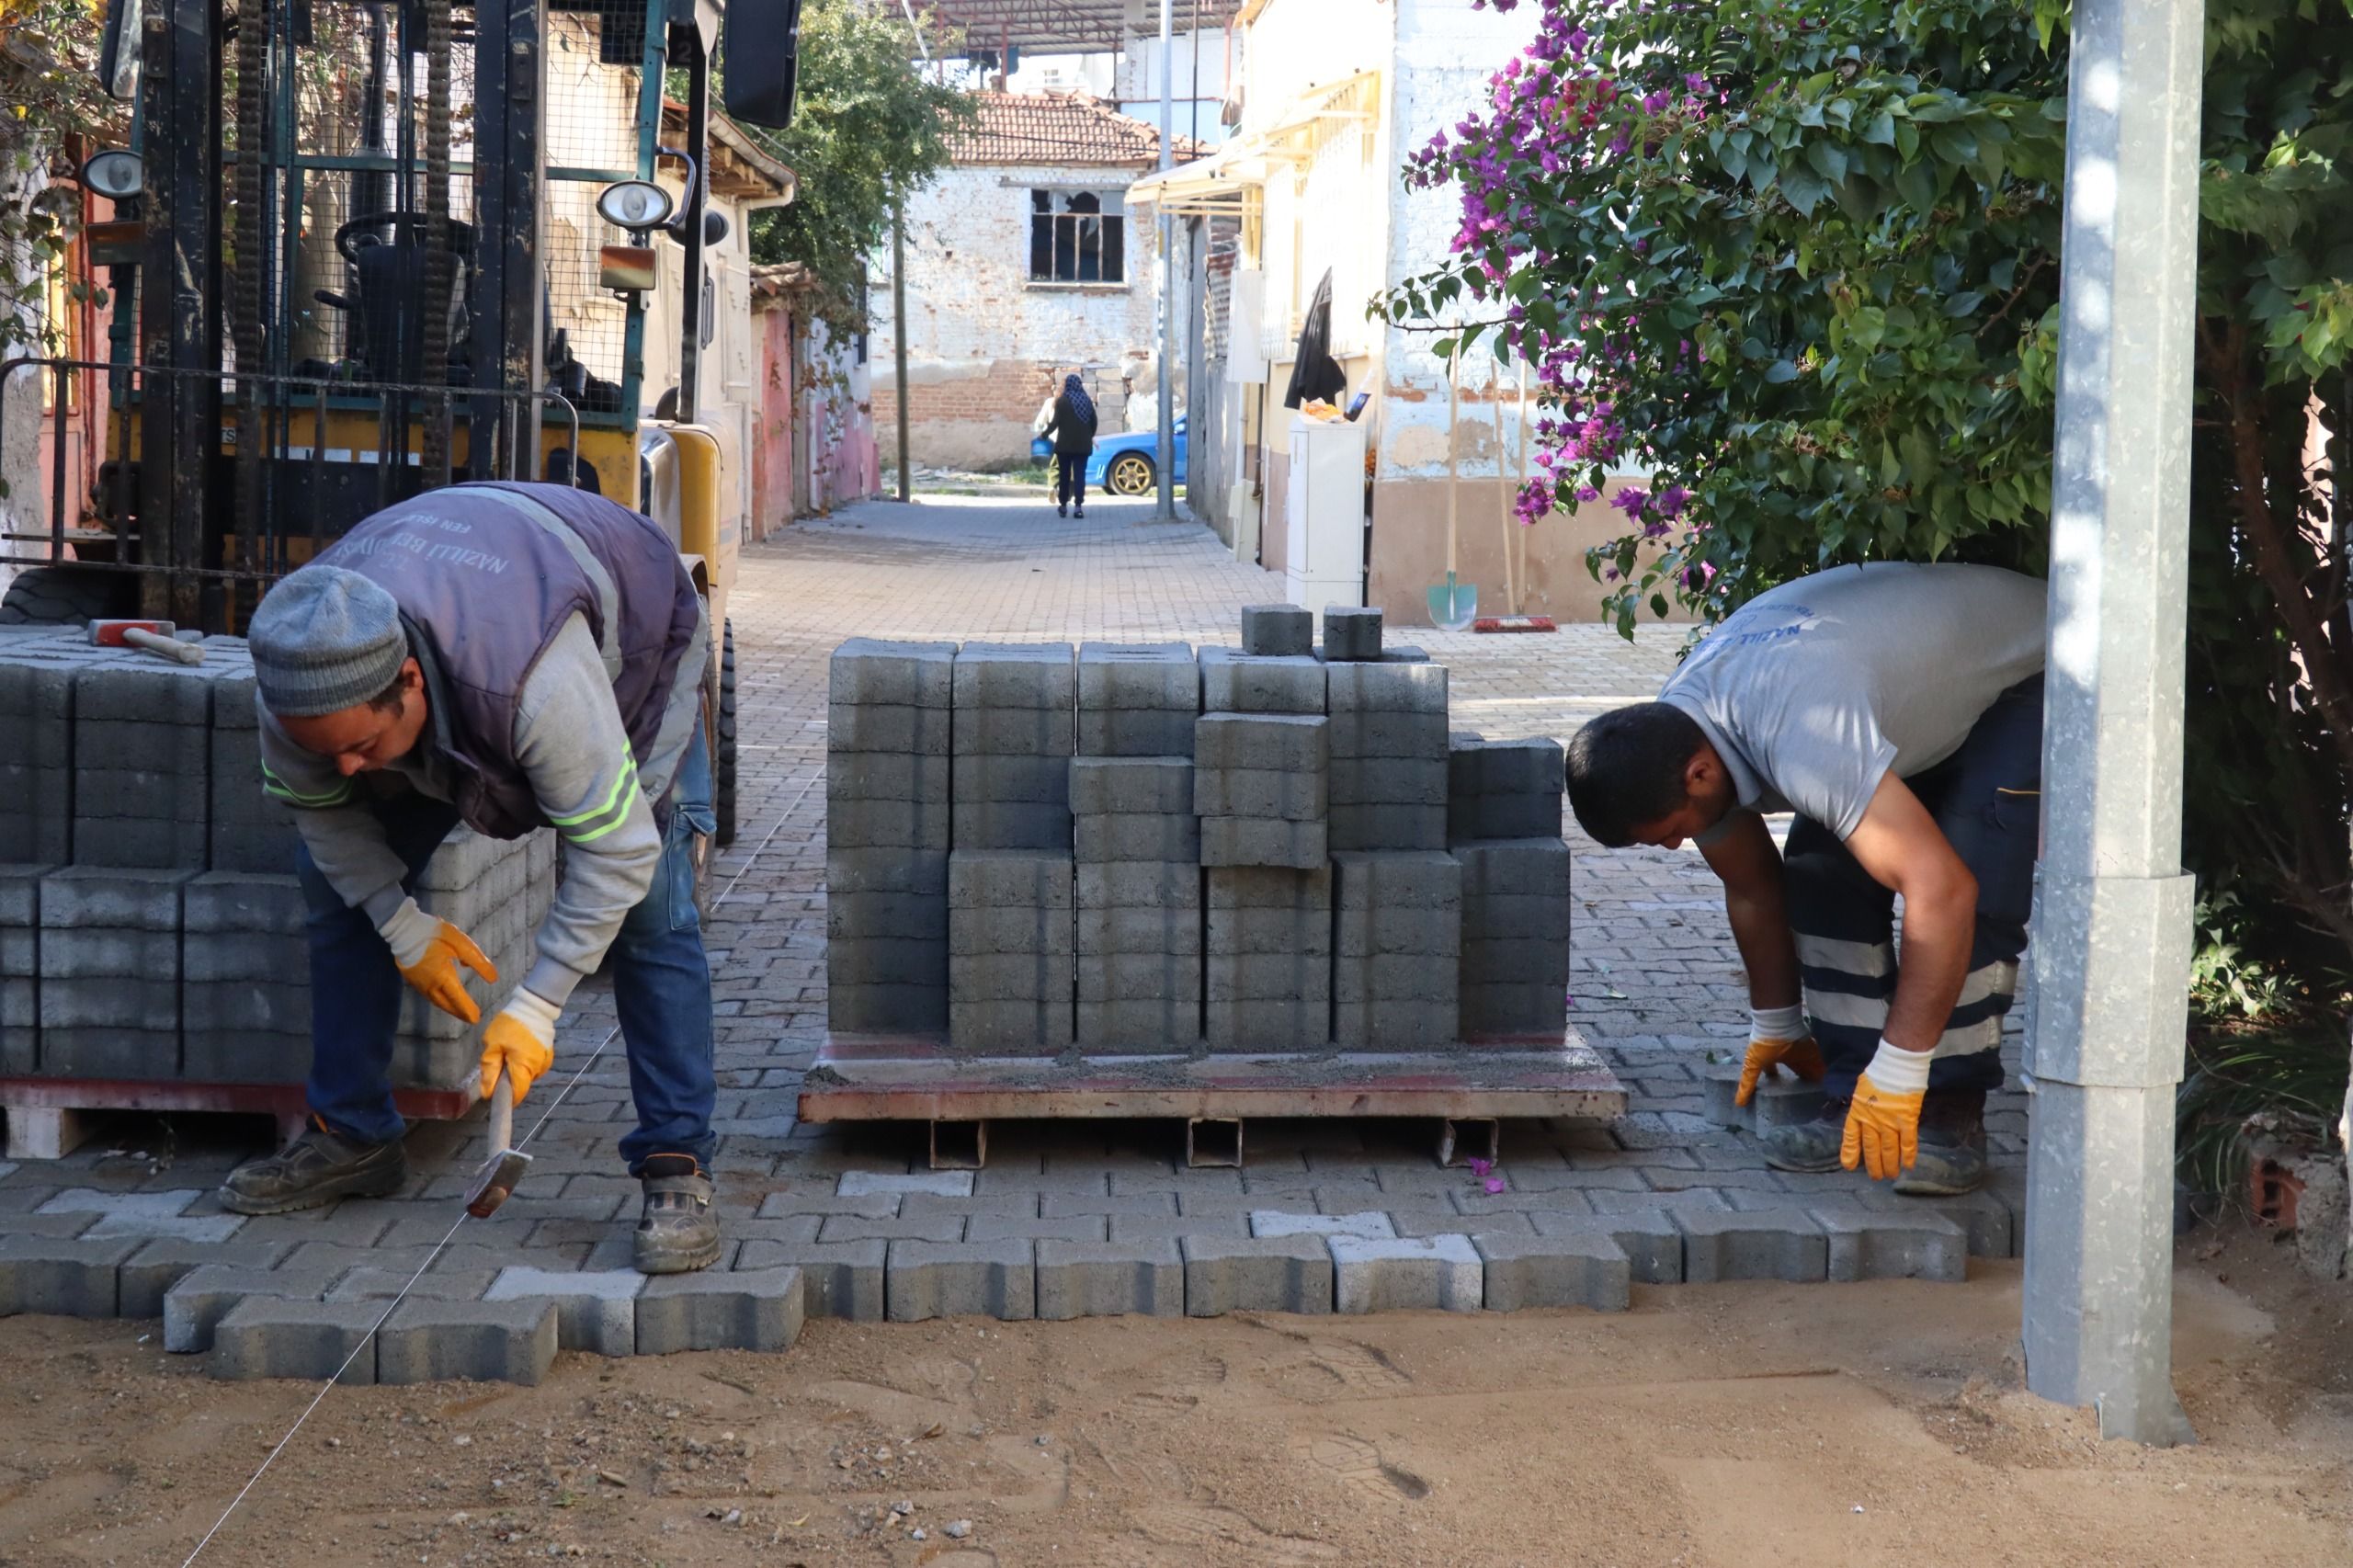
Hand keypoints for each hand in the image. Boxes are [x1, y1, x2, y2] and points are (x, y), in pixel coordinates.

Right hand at [380, 898, 497, 1022]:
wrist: (402, 928)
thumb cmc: (433, 934)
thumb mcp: (461, 944)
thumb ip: (478, 962)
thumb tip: (493, 979)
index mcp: (443, 977)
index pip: (458, 999)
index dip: (468, 1010)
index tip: (476, 1018)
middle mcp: (429, 985)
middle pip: (446, 1004)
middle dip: (458, 1012)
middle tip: (469, 1018)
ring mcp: (417, 983)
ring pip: (435, 1000)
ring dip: (448, 1007)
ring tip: (458, 1010)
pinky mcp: (410, 978)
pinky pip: (427, 994)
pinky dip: (437, 999)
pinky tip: (442, 996)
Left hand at [480, 988, 558, 1102]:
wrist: (534, 1006)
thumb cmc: (510, 1024)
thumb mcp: (493, 1044)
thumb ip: (489, 1069)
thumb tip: (487, 1092)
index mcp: (523, 1066)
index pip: (517, 1094)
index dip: (506, 1098)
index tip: (496, 1094)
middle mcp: (538, 1068)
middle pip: (521, 1084)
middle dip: (509, 1079)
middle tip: (499, 1062)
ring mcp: (545, 1062)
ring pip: (527, 1076)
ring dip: (518, 1071)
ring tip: (510, 1052)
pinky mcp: (549, 1056)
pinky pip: (534, 1067)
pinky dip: (526, 1064)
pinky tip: (520, 1050)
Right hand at [1735, 1034, 1825, 1106]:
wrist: (1778, 1025)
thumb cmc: (1763, 1045)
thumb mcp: (1752, 1065)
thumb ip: (1747, 1083)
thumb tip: (1738, 1103)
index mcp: (1771, 1058)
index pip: (1773, 1071)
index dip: (1774, 1081)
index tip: (1776, 1093)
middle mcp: (1787, 1056)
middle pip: (1793, 1071)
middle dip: (1796, 1083)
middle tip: (1800, 1098)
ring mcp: (1801, 1055)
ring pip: (1808, 1071)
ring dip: (1810, 1081)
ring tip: (1815, 1097)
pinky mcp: (1815, 1055)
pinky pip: (1821, 1069)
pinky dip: (1823, 1077)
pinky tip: (1827, 1088)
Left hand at [1840, 1041, 1930, 1179]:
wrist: (1897, 1066)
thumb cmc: (1879, 1074)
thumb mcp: (1862, 1089)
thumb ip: (1862, 1105)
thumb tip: (1863, 1114)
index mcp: (1858, 1111)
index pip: (1852, 1136)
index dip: (1850, 1152)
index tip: (1848, 1166)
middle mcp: (1872, 1120)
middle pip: (1871, 1147)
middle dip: (1873, 1164)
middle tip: (1875, 1177)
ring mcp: (1890, 1122)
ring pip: (1888, 1149)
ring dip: (1889, 1164)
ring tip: (1890, 1175)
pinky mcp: (1907, 1121)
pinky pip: (1908, 1143)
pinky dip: (1908, 1155)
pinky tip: (1908, 1166)